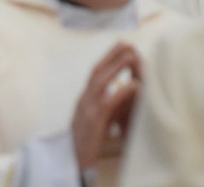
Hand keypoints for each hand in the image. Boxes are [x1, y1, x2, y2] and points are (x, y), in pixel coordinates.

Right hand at [71, 42, 141, 169]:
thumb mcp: (93, 120)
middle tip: (126, 42)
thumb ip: (104, 106)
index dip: (107, 58)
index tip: (119, 46)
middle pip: (96, 72)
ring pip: (101, 82)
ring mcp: (87, 109)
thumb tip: (120, 94)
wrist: (69, 161)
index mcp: (84, 99)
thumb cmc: (84, 143)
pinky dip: (121, 91)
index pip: (94, 73)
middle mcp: (83, 100)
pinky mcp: (93, 121)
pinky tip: (134, 84)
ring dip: (116, 67)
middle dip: (111, 56)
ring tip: (132, 56)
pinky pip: (109, 102)